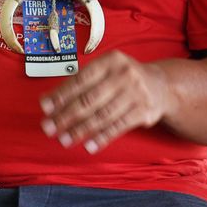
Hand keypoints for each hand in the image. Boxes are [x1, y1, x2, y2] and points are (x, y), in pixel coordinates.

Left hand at [39, 51, 169, 153]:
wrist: (161, 85)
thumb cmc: (123, 78)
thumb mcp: (106, 70)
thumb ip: (80, 82)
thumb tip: (48, 99)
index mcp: (110, 61)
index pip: (81, 79)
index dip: (61, 94)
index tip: (45, 107)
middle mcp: (124, 75)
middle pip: (89, 99)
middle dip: (66, 115)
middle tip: (49, 127)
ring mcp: (135, 93)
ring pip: (102, 115)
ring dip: (80, 130)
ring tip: (64, 139)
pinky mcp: (143, 111)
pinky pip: (118, 127)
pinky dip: (102, 137)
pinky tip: (88, 145)